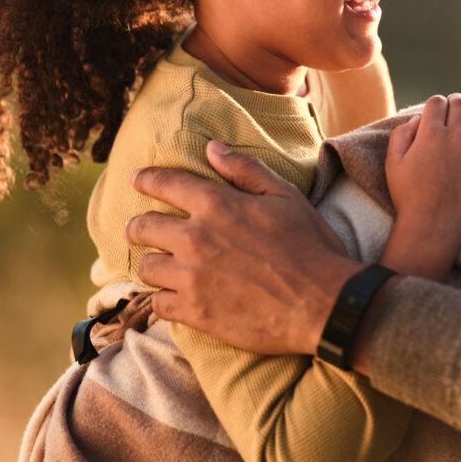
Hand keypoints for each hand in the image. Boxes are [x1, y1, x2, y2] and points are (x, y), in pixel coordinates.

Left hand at [126, 143, 359, 355]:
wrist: (323, 303)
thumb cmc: (310, 245)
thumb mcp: (285, 196)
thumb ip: (245, 170)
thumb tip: (212, 148)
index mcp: (216, 204)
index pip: (165, 183)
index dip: (146, 179)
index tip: (136, 179)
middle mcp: (195, 238)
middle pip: (142, 228)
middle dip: (137, 227)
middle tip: (137, 229)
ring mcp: (191, 277)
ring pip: (146, 268)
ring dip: (152, 265)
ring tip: (160, 267)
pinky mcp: (195, 313)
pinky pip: (158, 305)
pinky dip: (163, 301)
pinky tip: (174, 299)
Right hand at [380, 94, 460, 280]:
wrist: (432, 226)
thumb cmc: (409, 198)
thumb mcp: (393, 163)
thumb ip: (401, 134)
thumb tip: (417, 119)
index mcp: (429, 133)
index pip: (437, 101)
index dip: (438, 104)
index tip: (440, 113)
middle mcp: (455, 135)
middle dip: (458, 103)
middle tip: (460, 113)